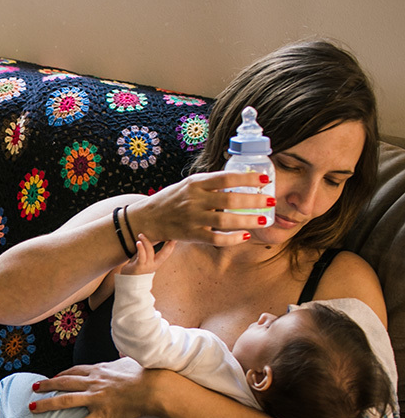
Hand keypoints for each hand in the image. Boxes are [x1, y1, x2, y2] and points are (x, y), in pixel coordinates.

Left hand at [30, 357, 163, 417]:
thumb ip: (120, 362)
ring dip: (47, 404)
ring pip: (65, 400)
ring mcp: (96, 397)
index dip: (62, 374)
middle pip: (64, 382)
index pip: (75, 370)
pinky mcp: (103, 412)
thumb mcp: (128, 362)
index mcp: (99, 369)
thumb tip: (121, 356)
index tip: (53, 377)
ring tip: (32, 408)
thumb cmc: (146, 373)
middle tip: (33, 387)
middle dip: (46, 384)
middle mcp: (93, 382)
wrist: (155, 387)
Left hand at [118, 234, 175, 275]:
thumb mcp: (144, 256)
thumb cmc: (136, 265)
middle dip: (169, 246)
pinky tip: (138, 243)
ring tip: (141, 235)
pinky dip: (140, 248)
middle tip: (172, 237)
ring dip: (146, 242)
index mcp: (157, 262)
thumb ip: (148, 248)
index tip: (176, 238)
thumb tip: (153, 235)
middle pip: (164, 254)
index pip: (167, 253)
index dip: (172, 246)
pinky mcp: (139, 266)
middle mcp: (154, 264)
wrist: (127, 279)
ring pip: (150, 252)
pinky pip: (141, 256)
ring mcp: (147, 266)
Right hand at [128, 170, 271, 244]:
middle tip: (270, 201)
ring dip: (247, 220)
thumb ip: (210, 183)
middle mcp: (194, 200)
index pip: (226, 178)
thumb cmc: (171, 199)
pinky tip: (245, 236)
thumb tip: (240, 181)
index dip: (247, 179)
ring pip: (225, 220)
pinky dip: (232, 239)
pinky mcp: (190, 234)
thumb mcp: (188, 185)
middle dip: (253, 200)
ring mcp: (192, 218)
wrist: (146, 217)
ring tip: (264, 219)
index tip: (264, 180)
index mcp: (195, 183)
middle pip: (229, 199)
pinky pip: (215, 238)